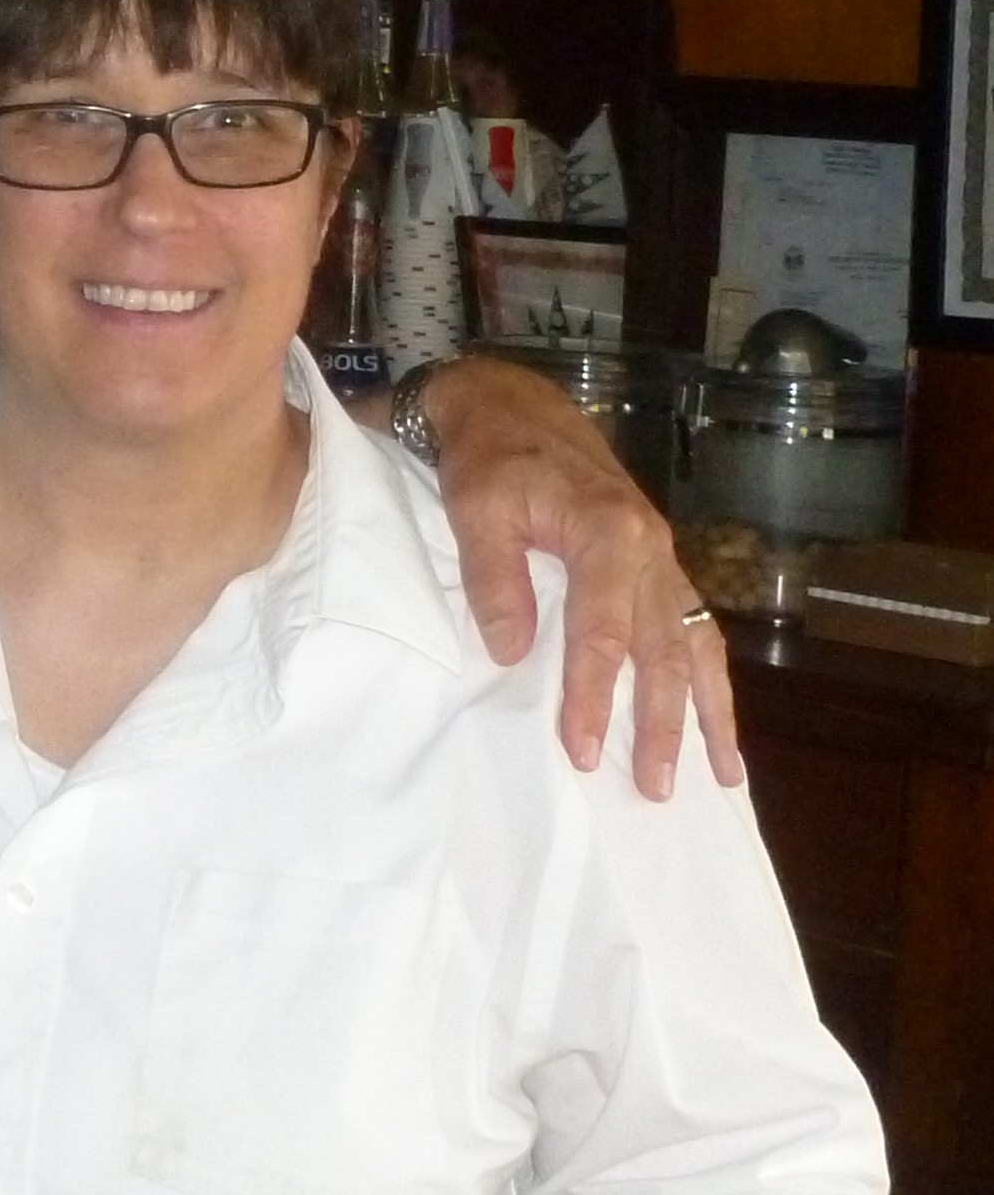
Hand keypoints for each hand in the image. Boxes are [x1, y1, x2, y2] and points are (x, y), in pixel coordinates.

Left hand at [421, 356, 741, 797]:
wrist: (511, 405)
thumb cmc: (489, 457)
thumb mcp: (476, 508)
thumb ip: (495, 579)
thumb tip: (513, 653)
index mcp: (609, 532)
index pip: (604, 632)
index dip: (592, 695)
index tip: (580, 749)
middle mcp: (651, 549)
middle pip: (663, 650)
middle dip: (661, 723)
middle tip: (652, 788)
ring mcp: (662, 558)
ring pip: (694, 646)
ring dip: (704, 713)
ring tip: (716, 777)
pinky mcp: (658, 566)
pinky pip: (694, 630)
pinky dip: (708, 680)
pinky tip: (717, 727)